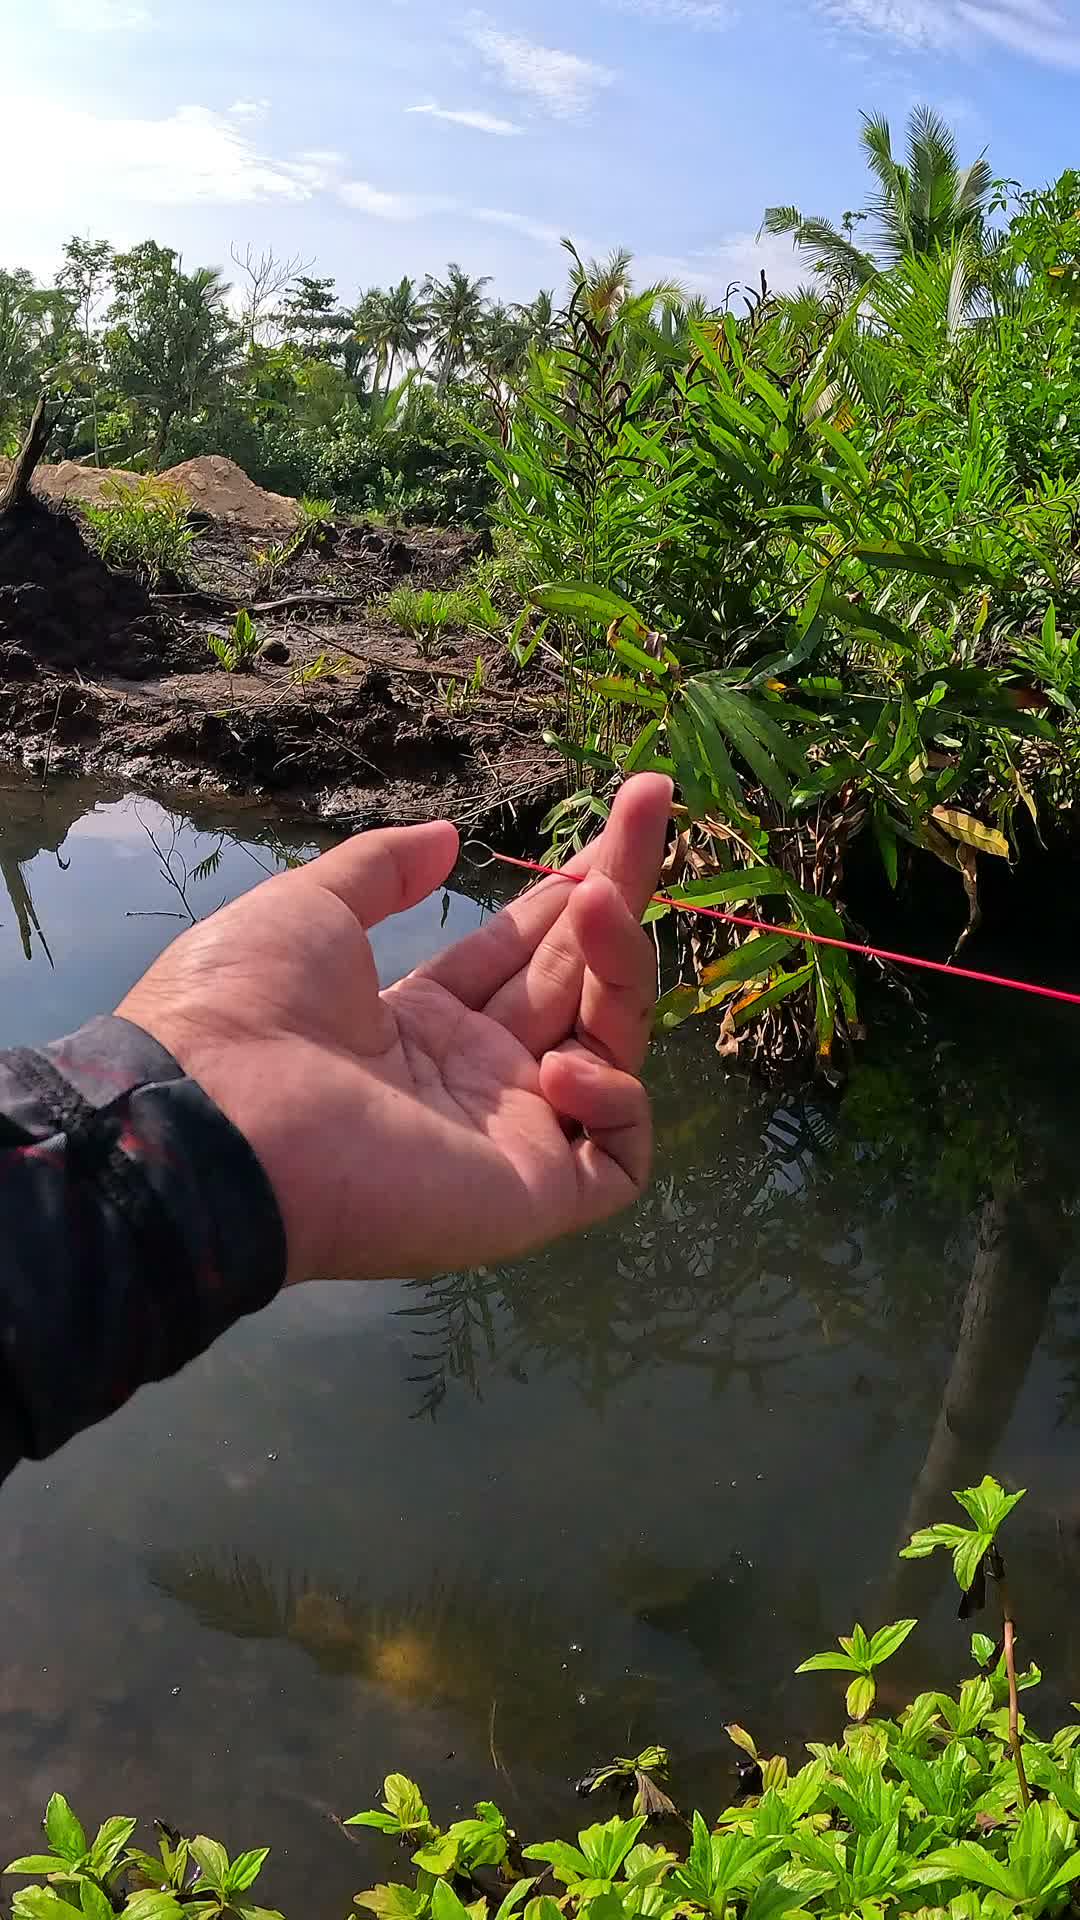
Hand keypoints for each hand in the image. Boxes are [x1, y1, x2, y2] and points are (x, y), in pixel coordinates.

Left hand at [117, 773, 671, 1282]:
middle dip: (617, 892)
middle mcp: (476, 1076)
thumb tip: (446, 836)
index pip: (524, 953)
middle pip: (576, 980)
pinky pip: (618, 1156)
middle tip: (654, 800)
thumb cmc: (247, 1010)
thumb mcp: (311, 908)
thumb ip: (384, 870)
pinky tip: (564, 1063)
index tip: (619, 819)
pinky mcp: (533, 1195)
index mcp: (422, 1021)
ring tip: (600, 901)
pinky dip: (616, 1100)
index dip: (570, 891)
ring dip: (622, 968)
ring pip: (612, 1048)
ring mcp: (510, 1136)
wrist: (214, 1118)